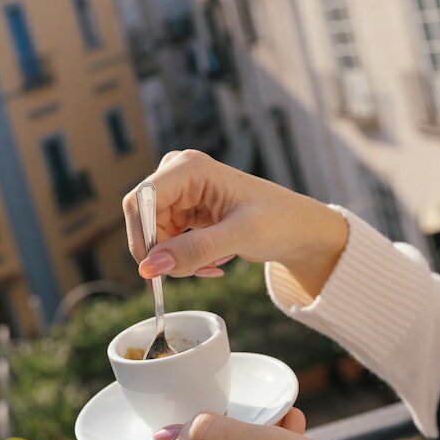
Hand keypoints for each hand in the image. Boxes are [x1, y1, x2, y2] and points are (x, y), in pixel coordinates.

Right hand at [122, 150, 347, 297]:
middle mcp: (178, 174)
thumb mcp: (240, 236)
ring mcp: (179, 192)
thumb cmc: (279, 221)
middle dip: (165, 253)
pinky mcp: (183, 211)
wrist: (299, 228)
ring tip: (213, 265)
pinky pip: (166, 242)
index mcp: (189, 167)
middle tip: (198, 271)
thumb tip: (149, 267)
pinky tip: (212, 262)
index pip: (141, 201)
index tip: (155, 273)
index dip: (141, 238)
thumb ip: (194, 250)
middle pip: (144, 221)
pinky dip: (184, 259)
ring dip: (178, 260)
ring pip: (154, 236)